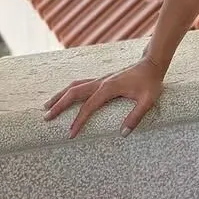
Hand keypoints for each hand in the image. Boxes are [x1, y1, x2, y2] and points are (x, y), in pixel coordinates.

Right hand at [42, 57, 164, 137]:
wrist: (152, 63)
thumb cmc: (150, 82)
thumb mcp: (147, 100)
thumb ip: (135, 117)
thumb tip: (123, 134)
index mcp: (108, 88)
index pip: (88, 107)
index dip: (78, 121)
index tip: (70, 134)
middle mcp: (101, 82)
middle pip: (73, 92)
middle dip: (59, 105)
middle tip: (46, 117)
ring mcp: (100, 79)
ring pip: (74, 86)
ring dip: (60, 95)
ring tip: (47, 106)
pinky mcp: (102, 79)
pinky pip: (81, 84)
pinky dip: (69, 90)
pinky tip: (65, 96)